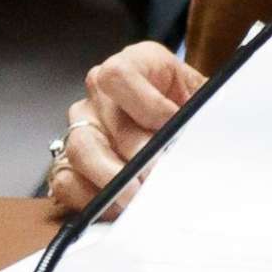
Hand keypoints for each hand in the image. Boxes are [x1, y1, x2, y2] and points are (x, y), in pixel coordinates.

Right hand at [45, 42, 204, 218]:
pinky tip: (119, 206)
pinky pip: (67, 180)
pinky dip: (92, 198)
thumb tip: (193, 135)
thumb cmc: (193, 110)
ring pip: (81, 150)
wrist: (187, 129)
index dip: (145, 103)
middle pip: (103, 119)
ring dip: (112, 179)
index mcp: (134, 65)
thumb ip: (199, 113)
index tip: (171, 125)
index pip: (118, 75)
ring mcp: (83, 127)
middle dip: (135, 153)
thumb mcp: (204, 99)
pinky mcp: (71, 161)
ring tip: (139, 198)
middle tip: (158, 175)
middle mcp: (101, 94)